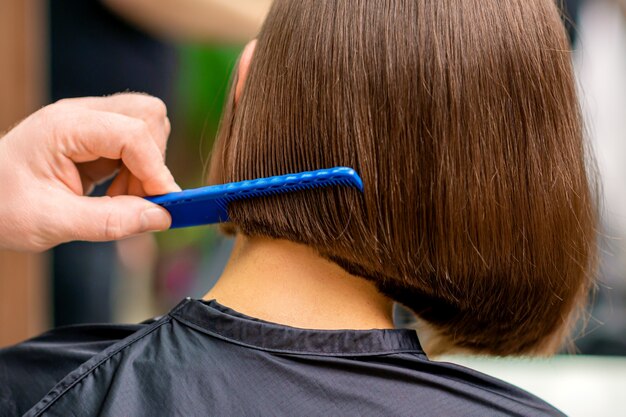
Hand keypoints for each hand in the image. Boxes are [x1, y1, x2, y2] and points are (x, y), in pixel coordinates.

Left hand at [0, 94, 180, 251]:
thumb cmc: (2, 207)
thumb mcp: (52, 223)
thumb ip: (109, 221)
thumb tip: (162, 217)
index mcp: (64, 127)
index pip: (131, 133)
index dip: (155, 169)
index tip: (164, 204)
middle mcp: (80, 115)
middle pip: (147, 115)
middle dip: (153, 160)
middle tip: (137, 199)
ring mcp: (89, 122)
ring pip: (147, 125)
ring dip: (147, 166)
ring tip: (122, 199)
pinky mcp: (95, 136)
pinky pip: (136, 143)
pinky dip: (138, 170)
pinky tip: (117, 194)